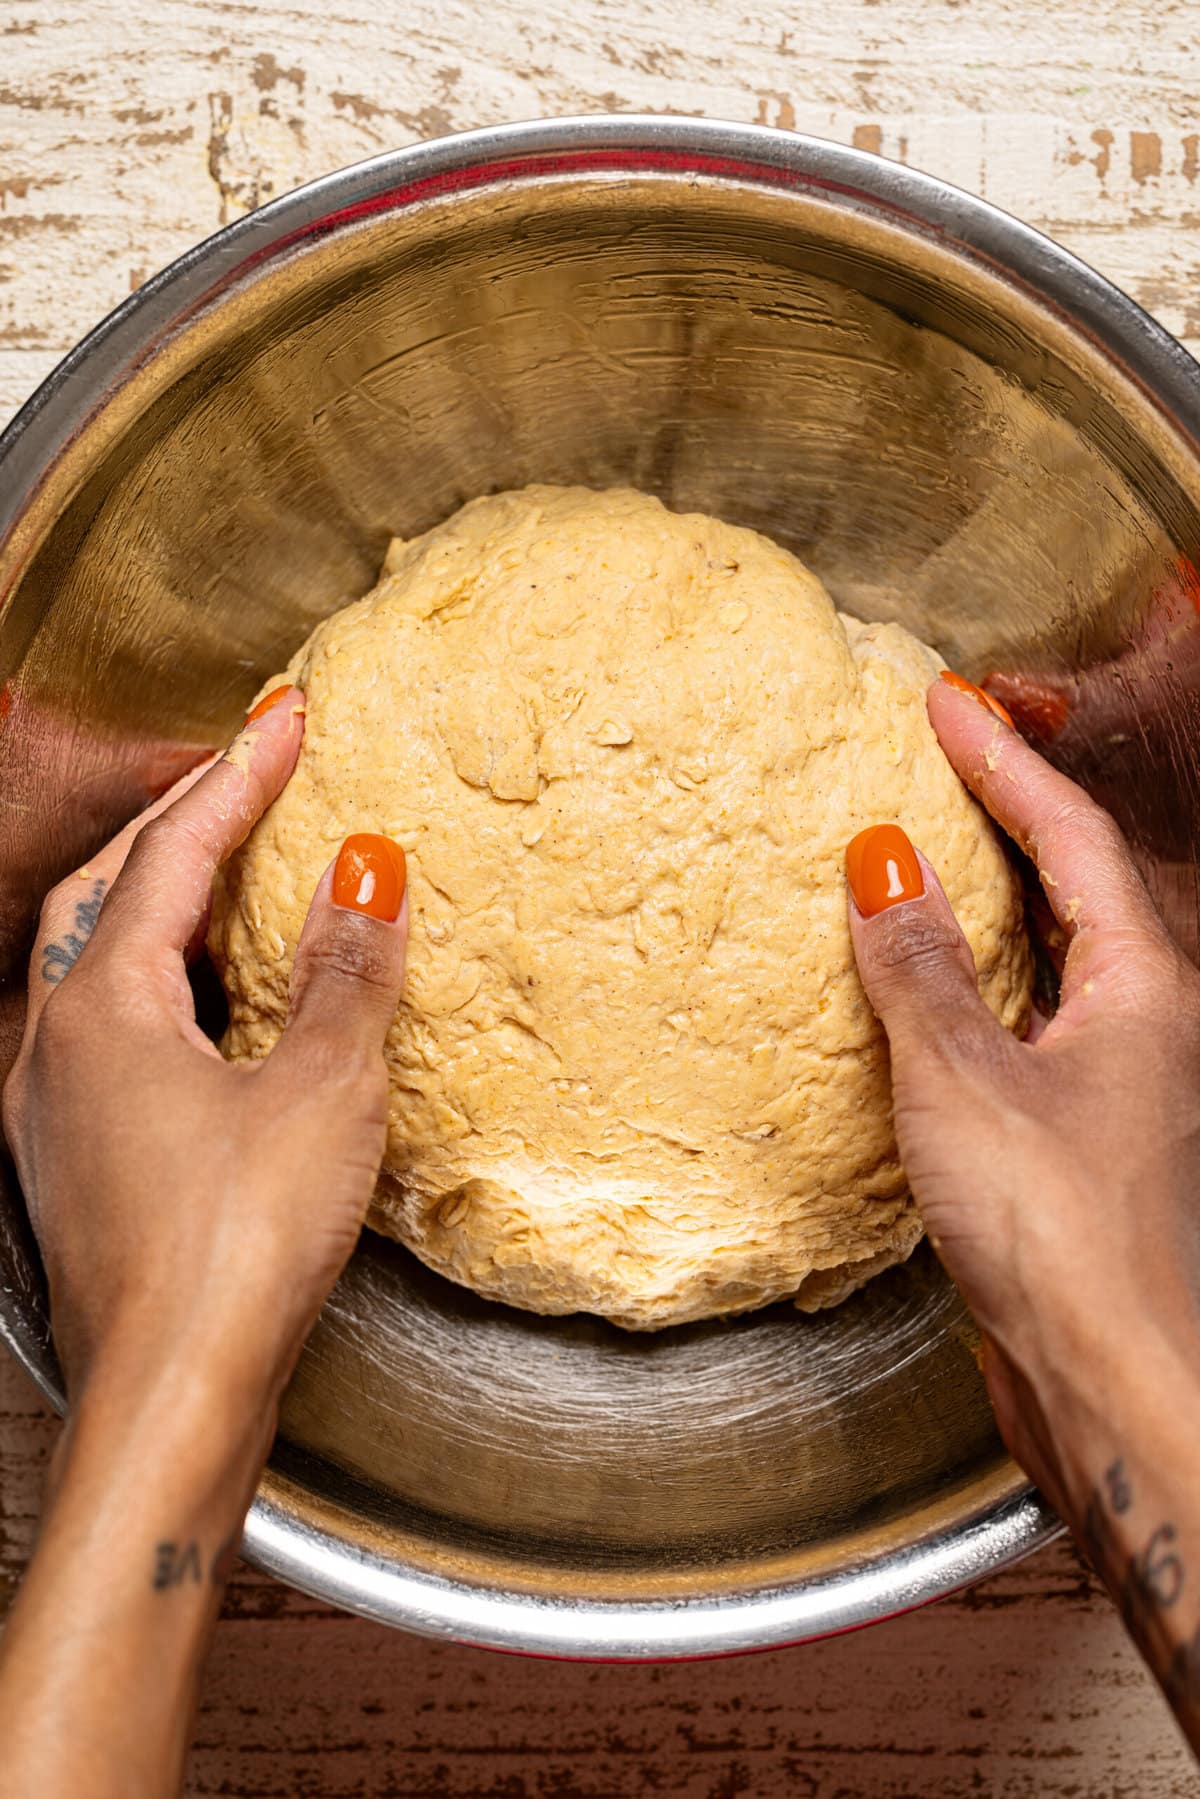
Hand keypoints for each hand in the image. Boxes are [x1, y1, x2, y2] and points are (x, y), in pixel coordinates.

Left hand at [0, 686, 409, 1798]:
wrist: (169, 1403)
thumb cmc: (239, 1249)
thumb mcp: (322, 1090)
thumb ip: (346, 970)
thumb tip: (366, 866)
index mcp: (99, 1008)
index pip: (172, 852)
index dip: (237, 777)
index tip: (289, 717)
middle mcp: (50, 1046)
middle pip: (108, 891)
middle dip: (182, 821)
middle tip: (254, 775)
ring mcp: (51, 1108)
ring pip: (97, 962)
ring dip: (167, 901)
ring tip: (242, 871)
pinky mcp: (73, 1162)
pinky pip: (108, 1029)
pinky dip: (166, 983)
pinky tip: (218, 1008)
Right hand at [846, 675, 1199, 1507]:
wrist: (1108, 1383)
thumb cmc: (1057, 1235)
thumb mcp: (963, 1080)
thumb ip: (920, 968)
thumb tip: (883, 862)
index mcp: (1141, 988)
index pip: (1070, 837)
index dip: (1005, 762)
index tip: (946, 704)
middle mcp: (1142, 1024)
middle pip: (1075, 885)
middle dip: (1008, 814)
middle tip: (937, 760)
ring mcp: (1115, 1081)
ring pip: (1052, 955)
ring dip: (991, 897)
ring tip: (922, 854)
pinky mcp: (1077, 1135)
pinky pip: (1025, 1019)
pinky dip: (976, 979)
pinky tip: (927, 993)